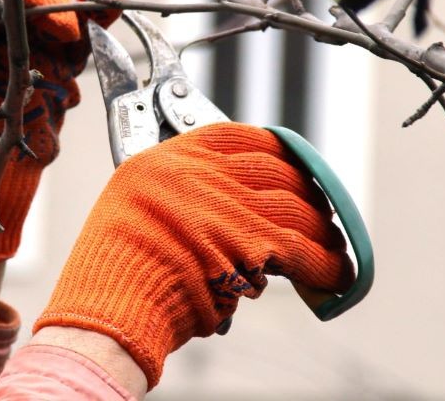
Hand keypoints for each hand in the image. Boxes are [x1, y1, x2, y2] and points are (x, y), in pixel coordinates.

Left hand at [0, 0, 120, 263]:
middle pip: (17, 1)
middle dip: (43, 3)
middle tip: (62, 27)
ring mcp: (22, 65)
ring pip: (53, 22)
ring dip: (78, 11)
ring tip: (101, 7)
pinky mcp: (51, 87)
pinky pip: (76, 55)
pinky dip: (95, 36)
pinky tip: (106, 17)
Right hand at [34, 122, 353, 388]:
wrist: (110, 308)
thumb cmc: (114, 269)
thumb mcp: (136, 205)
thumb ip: (182, 194)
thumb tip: (233, 208)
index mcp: (171, 158)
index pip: (240, 136)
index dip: (274, 148)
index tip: (289, 159)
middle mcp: (203, 174)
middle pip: (277, 170)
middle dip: (305, 191)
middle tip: (318, 208)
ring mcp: (228, 206)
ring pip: (296, 208)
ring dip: (321, 229)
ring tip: (331, 244)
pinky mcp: (251, 245)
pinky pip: (303, 249)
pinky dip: (324, 263)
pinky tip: (335, 272)